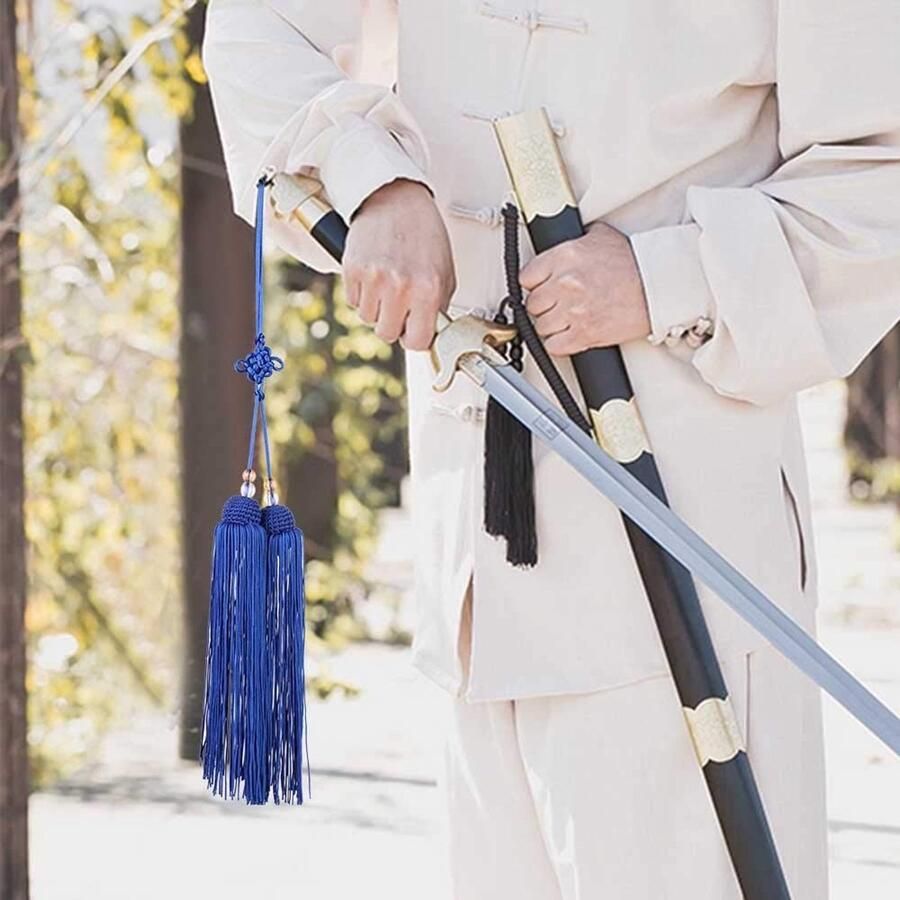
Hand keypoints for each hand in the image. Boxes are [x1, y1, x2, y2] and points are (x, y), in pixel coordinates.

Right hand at [343, 178, 455, 349]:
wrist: (396, 199)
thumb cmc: (423, 233)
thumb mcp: (444, 272)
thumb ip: (438, 306)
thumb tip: (430, 333)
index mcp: (428, 290)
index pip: (417, 342)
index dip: (414, 337)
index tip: (414, 330)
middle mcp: (400, 287)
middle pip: (387, 334)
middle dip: (393, 323)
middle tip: (400, 303)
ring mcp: (374, 279)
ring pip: (368, 318)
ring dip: (377, 307)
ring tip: (388, 282)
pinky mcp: (353, 270)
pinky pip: (353, 300)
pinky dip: (362, 292)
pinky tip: (374, 273)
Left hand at [519, 222, 649, 355]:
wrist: (659, 286)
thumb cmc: (636, 264)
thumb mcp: (601, 237)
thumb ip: (576, 241)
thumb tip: (563, 242)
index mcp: (565, 257)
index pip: (525, 277)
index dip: (533, 285)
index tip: (540, 288)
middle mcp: (565, 283)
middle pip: (532, 304)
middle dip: (544, 306)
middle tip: (557, 304)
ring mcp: (573, 310)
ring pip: (541, 327)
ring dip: (552, 326)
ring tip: (567, 320)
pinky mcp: (584, 334)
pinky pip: (554, 346)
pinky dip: (560, 344)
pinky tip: (569, 335)